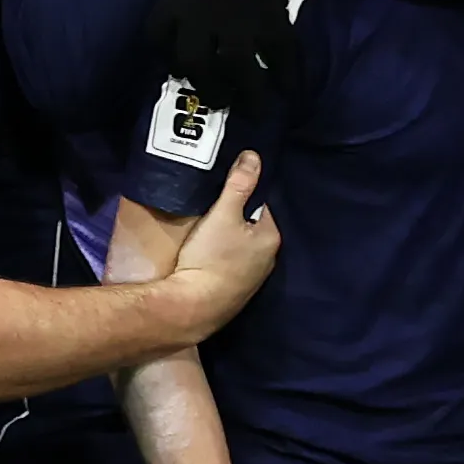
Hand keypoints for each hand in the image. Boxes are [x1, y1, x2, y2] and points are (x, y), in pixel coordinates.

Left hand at [149, 0, 309, 111]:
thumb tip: (188, 15)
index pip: (157, 37)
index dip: (166, 56)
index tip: (177, 65)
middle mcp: (202, 15)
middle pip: (195, 64)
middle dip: (206, 86)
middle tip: (217, 98)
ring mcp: (238, 21)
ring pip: (237, 71)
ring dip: (245, 95)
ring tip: (252, 108)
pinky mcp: (272, 21)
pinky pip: (279, 58)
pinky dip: (286, 77)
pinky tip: (288, 89)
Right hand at [162, 151, 281, 329]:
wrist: (192, 307)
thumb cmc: (211, 257)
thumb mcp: (223, 213)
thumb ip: (239, 184)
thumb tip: (254, 155)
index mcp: (271, 238)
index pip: (259, 205)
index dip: (239, 197)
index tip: (219, 196)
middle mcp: (268, 260)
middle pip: (248, 227)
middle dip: (232, 219)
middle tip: (208, 214)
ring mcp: (251, 280)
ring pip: (238, 248)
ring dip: (225, 241)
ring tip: (203, 235)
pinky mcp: (235, 294)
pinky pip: (229, 266)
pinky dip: (219, 260)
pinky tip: (203, 259)